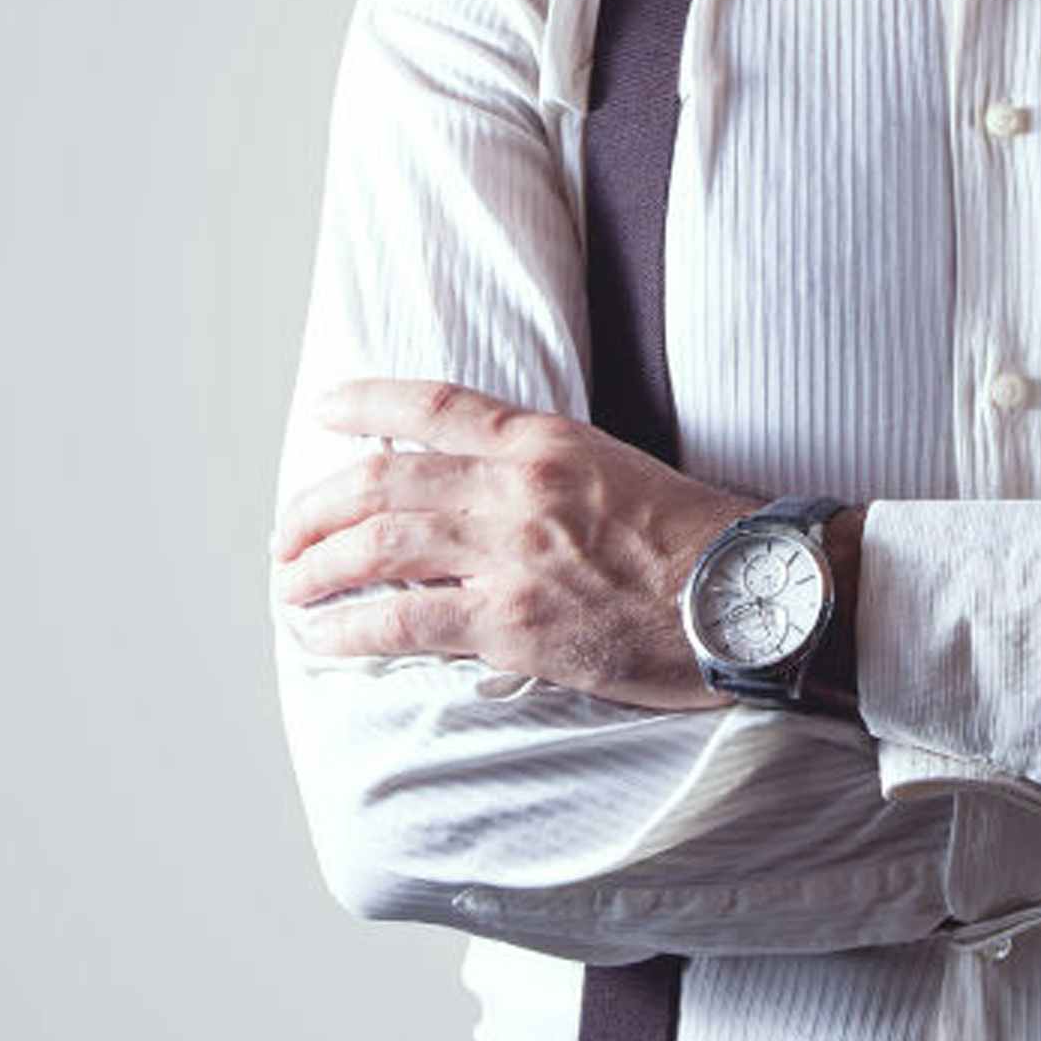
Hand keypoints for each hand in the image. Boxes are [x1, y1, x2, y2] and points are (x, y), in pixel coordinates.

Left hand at [269, 378, 763, 709]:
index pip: (435, 406)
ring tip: (291, 585)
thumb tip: (497, 493)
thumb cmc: (704, 543)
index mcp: (549, 442)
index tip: (325, 409)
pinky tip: (322, 637)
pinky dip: (346, 629)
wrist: (751, 597)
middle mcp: (518, 488)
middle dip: (316, 508)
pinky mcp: (511, 623)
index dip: (366, 403)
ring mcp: (510, 555)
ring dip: (315, 568)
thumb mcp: (627, 472)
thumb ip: (556, 473)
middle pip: (382, 482)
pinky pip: (400, 622)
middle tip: (289, 533)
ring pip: (375, 548)